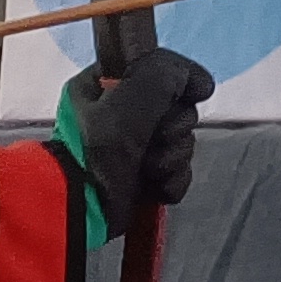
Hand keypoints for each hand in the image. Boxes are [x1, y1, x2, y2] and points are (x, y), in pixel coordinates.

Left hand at [55, 50, 215, 237]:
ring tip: (148, 169)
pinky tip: (156, 187)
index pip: (158, 70)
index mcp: (102, 85)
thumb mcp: (130, 98)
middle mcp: (116, 113)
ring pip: (179, 142)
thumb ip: (166, 74)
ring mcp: (131, 148)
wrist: (81, 211)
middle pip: (176, 109)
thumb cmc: (98, 149)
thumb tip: (199, 81)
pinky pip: (176, 172)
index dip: (177, 84)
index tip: (185, 95)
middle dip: (173, 129)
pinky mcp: (142, 179)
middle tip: (154, 140)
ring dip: (172, 158)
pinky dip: (171, 181)